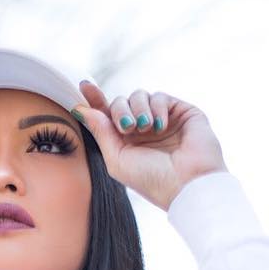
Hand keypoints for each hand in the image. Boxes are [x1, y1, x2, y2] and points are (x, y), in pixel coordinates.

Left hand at [71, 80, 227, 212]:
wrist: (187, 183)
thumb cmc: (151, 179)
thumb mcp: (117, 159)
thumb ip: (100, 132)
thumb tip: (81, 109)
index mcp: (125, 144)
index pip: (107, 116)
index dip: (95, 100)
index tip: (84, 85)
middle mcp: (142, 130)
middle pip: (120, 102)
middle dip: (119, 110)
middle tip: (127, 127)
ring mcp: (161, 120)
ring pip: (139, 96)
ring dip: (138, 109)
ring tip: (146, 128)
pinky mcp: (180, 112)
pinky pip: (160, 96)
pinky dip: (157, 107)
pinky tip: (160, 126)